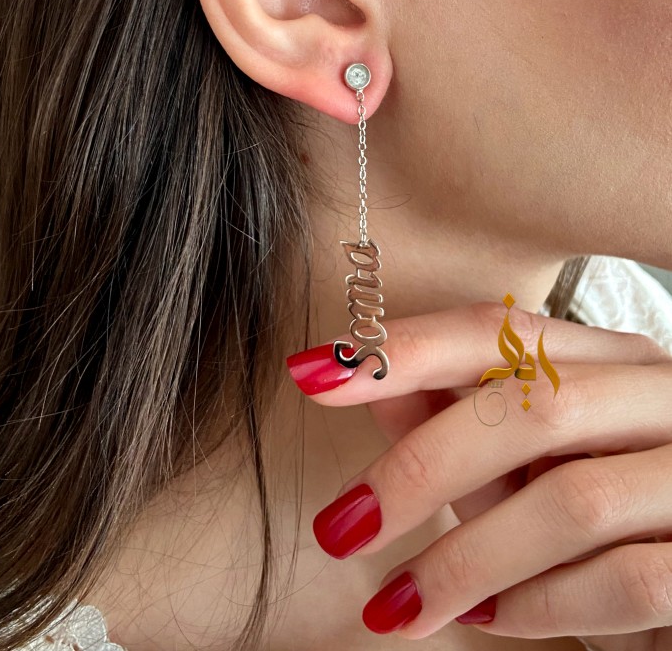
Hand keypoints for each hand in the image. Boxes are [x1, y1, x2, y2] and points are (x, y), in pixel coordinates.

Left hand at [285, 301, 671, 646]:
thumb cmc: (614, 515)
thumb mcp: (532, 465)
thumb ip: (463, 422)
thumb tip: (371, 387)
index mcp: (614, 362)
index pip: (502, 331)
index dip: (405, 349)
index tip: (313, 372)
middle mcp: (663, 397)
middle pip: (532, 405)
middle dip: (422, 466)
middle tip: (343, 525)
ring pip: (572, 502)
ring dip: (463, 558)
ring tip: (394, 604)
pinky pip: (623, 581)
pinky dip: (539, 607)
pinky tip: (484, 620)